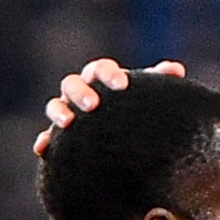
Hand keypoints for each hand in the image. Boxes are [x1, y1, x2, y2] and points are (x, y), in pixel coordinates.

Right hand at [37, 55, 181, 152]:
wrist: (127, 147)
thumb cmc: (139, 115)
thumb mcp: (152, 100)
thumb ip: (161, 84)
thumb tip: (175, 70)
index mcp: (102, 80)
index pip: (101, 69)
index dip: (109, 74)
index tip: (122, 85)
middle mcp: (81, 93)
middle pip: (72, 83)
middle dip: (80, 92)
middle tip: (94, 105)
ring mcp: (67, 114)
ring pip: (54, 105)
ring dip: (59, 111)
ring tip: (68, 123)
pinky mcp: (59, 139)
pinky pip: (46, 139)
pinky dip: (44, 141)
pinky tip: (44, 149)